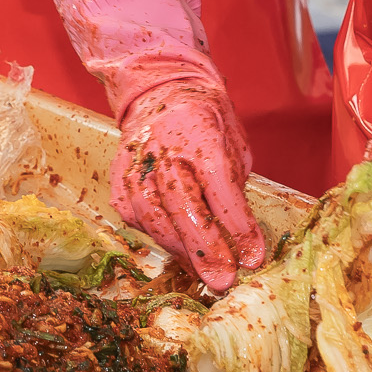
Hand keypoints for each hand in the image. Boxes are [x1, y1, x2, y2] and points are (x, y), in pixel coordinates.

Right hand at [113, 79, 268, 292]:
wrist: (163, 91)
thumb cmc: (208, 122)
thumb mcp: (234, 146)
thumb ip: (234, 189)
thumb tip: (241, 242)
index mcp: (200, 133)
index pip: (220, 186)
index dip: (238, 226)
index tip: (253, 257)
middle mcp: (163, 147)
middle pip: (182, 205)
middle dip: (205, 249)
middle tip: (223, 280)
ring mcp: (135, 162)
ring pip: (152, 216)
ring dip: (179, 251)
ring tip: (202, 272)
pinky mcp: (118, 176)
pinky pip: (133, 216)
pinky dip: (157, 238)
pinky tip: (178, 250)